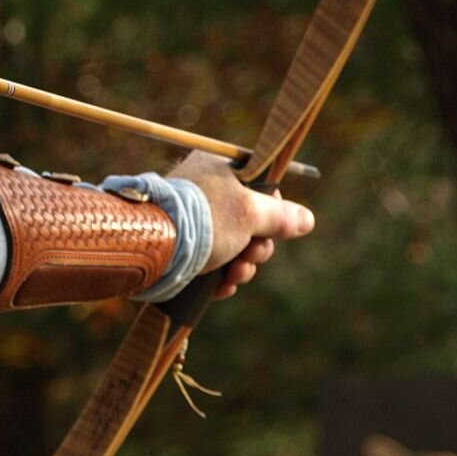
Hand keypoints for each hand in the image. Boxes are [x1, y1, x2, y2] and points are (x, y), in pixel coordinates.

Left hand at [168, 152, 314, 299]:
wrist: (150, 246)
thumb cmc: (202, 220)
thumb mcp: (250, 214)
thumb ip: (281, 216)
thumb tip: (306, 219)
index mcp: (216, 168)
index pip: (258, 185)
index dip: (273, 211)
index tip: (274, 229)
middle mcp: (201, 189)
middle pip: (246, 220)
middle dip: (257, 247)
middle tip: (252, 258)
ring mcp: (187, 219)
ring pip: (229, 244)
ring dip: (241, 266)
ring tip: (235, 276)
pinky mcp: (176, 245)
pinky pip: (208, 260)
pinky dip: (219, 275)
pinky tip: (221, 287)